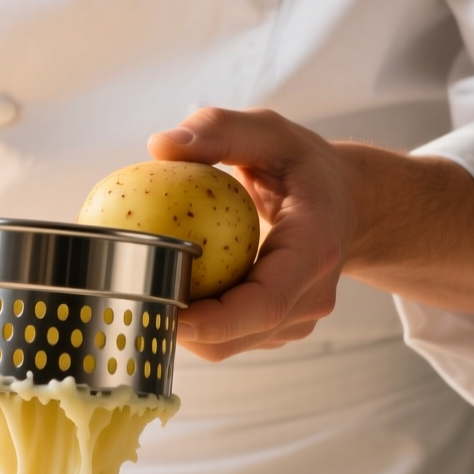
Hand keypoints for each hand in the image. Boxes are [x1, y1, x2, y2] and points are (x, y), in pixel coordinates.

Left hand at [148, 107, 473, 361]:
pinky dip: (194, 319)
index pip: (266, 301)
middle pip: (239, 334)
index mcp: (314, 250)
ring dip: (182, 326)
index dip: (216, 321)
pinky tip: (165, 287)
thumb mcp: (269, 132)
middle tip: (127, 297)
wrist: (347, 203)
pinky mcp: (278, 327)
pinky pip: (230, 337)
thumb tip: (160, 145)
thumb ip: (218, 130)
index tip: (167, 314)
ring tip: (139, 288)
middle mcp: (312, 296)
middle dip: (181, 328)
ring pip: (229, 344)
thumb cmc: (303, 165)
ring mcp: (298, 319)